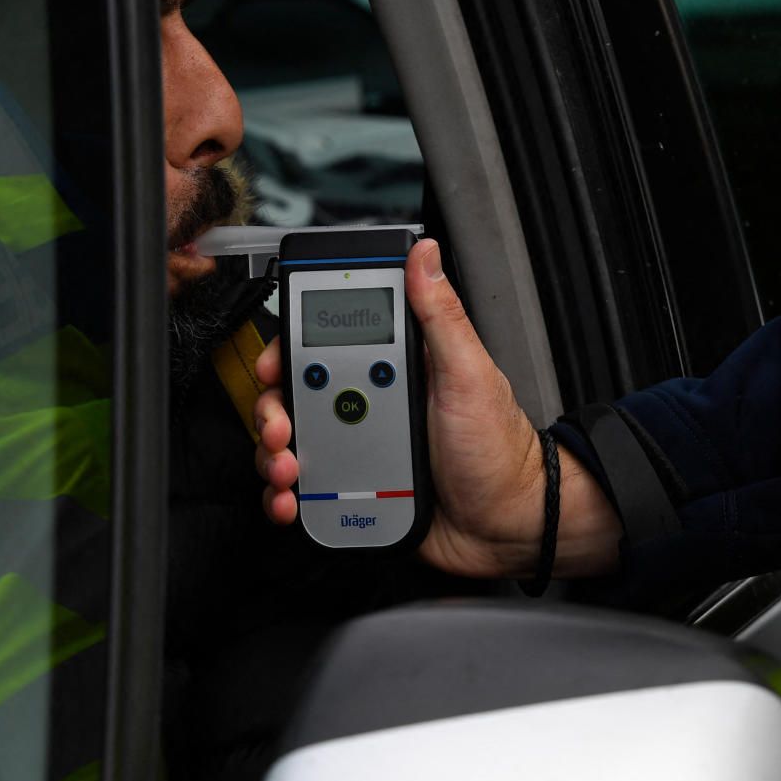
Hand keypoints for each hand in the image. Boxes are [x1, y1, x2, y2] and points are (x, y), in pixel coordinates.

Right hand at [253, 239, 621, 578]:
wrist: (506, 526)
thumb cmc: (499, 450)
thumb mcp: (468, 374)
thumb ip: (440, 315)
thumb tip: (424, 254)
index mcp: (397, 368)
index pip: (327, 342)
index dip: (291, 348)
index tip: (274, 362)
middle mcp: (371, 403)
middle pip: (296, 394)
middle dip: (273, 409)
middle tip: (281, 427)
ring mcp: (358, 448)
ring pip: (292, 442)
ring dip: (274, 456)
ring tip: (289, 470)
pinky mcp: (352, 490)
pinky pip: (306, 489)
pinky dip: (285, 496)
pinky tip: (292, 502)